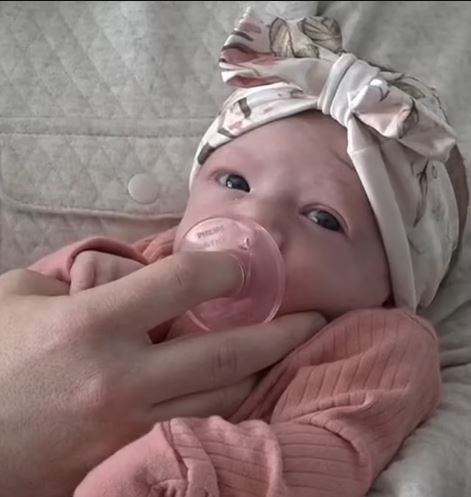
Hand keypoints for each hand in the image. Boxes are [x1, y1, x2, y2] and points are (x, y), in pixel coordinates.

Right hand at [0, 252, 324, 496]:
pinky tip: (244, 391)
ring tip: (287, 352)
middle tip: (313, 316)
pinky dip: (227, 408)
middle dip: (280, 331)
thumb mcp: (21, 298)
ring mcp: (129, 427)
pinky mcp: (127, 459)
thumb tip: (125, 266)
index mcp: (91, 324)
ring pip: (222, 399)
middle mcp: (121, 377)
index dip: (225, 267)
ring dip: (263, 372)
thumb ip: (76, 275)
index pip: (182, 283)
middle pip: (226, 352)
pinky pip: (195, 429)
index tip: (248, 263)